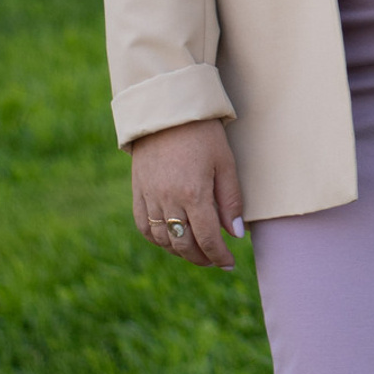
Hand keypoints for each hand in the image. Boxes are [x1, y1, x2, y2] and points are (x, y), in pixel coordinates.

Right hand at [131, 118, 245, 269]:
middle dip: (201, 258)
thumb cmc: (203, 133)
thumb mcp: (225, 162)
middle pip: (184, 244)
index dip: (219, 256)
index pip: (207, 238)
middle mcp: (168, 200)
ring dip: (180, 252)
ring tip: (196, 252)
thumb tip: (235, 234)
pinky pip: (143, 225)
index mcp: (193, 193)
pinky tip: (170, 240)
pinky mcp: (138, 190)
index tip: (229, 264)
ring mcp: (149, 196)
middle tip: (215, 260)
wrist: (167, 110)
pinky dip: (157, 239)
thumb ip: (231, 200)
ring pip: (163, 239)